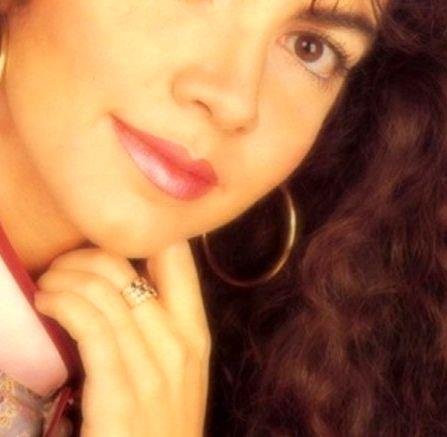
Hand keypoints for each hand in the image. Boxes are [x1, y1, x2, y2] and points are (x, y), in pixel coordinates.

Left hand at [34, 241, 210, 436]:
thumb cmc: (156, 432)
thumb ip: (159, 330)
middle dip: (88, 255)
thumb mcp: (173, 377)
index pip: (177, 258)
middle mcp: (180, 344)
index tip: (109, 235)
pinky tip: (46, 301)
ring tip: (48, 282)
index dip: (143, 233)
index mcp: (195, 335)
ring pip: (105, 292)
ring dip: (67, 276)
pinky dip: (62, 302)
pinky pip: (90, 324)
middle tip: (62, 265)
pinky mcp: (120, 391)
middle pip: (129, 269)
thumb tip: (127, 280)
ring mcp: (153, 368)